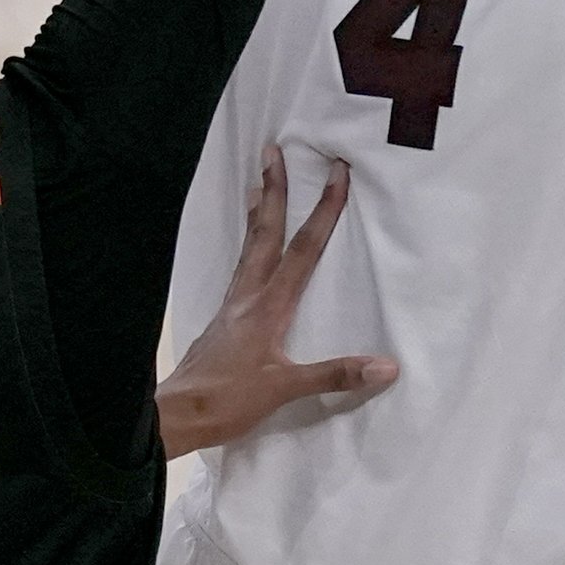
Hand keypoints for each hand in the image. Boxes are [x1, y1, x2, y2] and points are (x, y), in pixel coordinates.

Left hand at [155, 148, 396, 456]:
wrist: (177, 414)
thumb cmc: (229, 401)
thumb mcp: (285, 390)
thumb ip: (335, 375)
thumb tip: (387, 365)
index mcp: (268, 305)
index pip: (303, 249)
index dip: (323, 210)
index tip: (337, 172)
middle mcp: (249, 295)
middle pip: (265, 232)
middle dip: (274, 190)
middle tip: (272, 150)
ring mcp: (233, 304)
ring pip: (249, 245)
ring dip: (257, 210)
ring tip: (256, 181)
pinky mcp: (225, 317)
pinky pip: (240, 266)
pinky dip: (248, 243)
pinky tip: (249, 247)